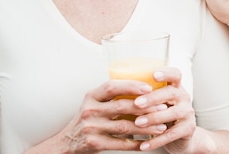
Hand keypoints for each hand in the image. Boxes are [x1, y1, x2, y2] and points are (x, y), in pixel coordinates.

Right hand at [31, 67, 194, 152]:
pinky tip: (147, 141)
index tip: (149, 88)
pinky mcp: (94, 143)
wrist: (66, 142)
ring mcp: (91, 127)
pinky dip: (136, 143)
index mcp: (91, 96)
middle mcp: (90, 110)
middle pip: (121, 106)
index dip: (131, 86)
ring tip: (161, 126)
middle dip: (145, 107)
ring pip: (124, 126)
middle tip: (162, 107)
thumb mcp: (94, 103)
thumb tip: (144, 87)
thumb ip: (112, 96)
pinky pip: (120, 143)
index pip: (112, 86)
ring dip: (146, 126)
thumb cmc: (87, 119)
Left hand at [133, 68, 196, 152]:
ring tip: (138, 123)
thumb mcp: (159, 102)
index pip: (175, 74)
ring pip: (172, 113)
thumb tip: (116, 90)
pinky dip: (156, 141)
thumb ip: (145, 95)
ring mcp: (187, 113)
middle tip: (137, 103)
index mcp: (175, 87)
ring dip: (153, 118)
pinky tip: (143, 145)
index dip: (166, 73)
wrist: (181, 137)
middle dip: (153, 98)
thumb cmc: (163, 116)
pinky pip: (171, 135)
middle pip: (171, 93)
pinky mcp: (188, 129)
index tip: (153, 75)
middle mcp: (183, 97)